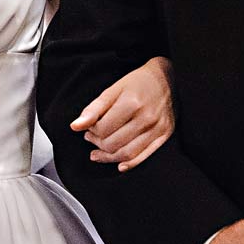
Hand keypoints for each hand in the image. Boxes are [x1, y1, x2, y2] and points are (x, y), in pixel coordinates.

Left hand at [71, 56, 173, 171]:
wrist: (169, 79)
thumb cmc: (138, 82)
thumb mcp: (113, 89)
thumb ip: (93, 109)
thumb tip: (75, 126)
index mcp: (132, 103)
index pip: (103, 129)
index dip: (91, 130)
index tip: (89, 126)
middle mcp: (146, 118)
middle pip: (113, 143)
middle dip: (97, 143)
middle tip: (91, 137)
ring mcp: (157, 128)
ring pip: (126, 154)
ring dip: (108, 156)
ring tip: (98, 152)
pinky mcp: (165, 135)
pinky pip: (144, 156)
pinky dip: (129, 164)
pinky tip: (118, 164)